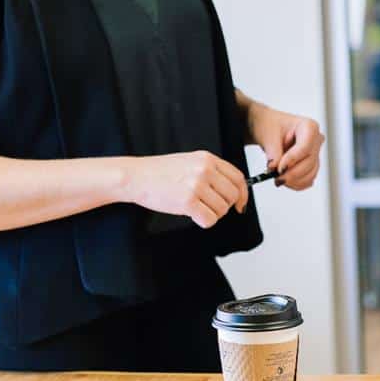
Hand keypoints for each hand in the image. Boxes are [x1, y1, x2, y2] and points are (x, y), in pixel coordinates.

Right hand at [123, 151, 248, 228]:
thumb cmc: (160, 172)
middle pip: (232, 196)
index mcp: (207, 159)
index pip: (238, 177)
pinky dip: (203, 222)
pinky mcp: (188, 201)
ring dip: (211, 214)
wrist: (136, 176)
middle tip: (209, 207)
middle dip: (224, 206)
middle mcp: (204, 170)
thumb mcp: (190, 162)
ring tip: (196, 208)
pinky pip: (209, 220)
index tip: (240, 204)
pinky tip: (192, 215)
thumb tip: (233, 191)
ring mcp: (196, 185)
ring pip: (221, 210)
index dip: (243, 194)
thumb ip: (211, 172)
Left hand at [246, 101, 324, 190]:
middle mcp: (316, 140)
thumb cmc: (270, 126)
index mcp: (309, 126)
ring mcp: (315, 154)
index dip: (292, 160)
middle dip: (291, 173)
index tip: (279, 169)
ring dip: (293, 181)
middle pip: (309, 163)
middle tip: (275, 178)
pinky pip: (308, 180)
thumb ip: (273, 152)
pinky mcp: (311, 166)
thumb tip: (275, 168)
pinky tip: (285, 180)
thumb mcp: (267, 135)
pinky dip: (296, 184)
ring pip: (310, 174)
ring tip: (277, 178)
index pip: (305, 147)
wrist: (268, 130)